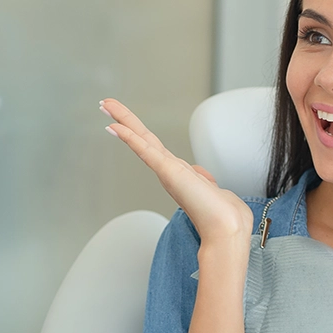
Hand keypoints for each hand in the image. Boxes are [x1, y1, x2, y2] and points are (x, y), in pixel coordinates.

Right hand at [101, 99, 253, 245]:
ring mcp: (167, 171)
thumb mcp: (213, 189)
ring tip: (105, 105)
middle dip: (125, 120)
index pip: (154, 146)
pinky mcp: (168, 172)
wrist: (226, 228)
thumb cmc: (222, 215)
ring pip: (141, 140)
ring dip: (123, 121)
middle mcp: (169, 171)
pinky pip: (146, 151)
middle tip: (106, 104)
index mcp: (178, 173)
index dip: (139, 132)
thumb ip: (204, 179)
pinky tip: (116, 127)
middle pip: (143, 138)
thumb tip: (202, 174)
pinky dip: (130, 138)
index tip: (124, 121)